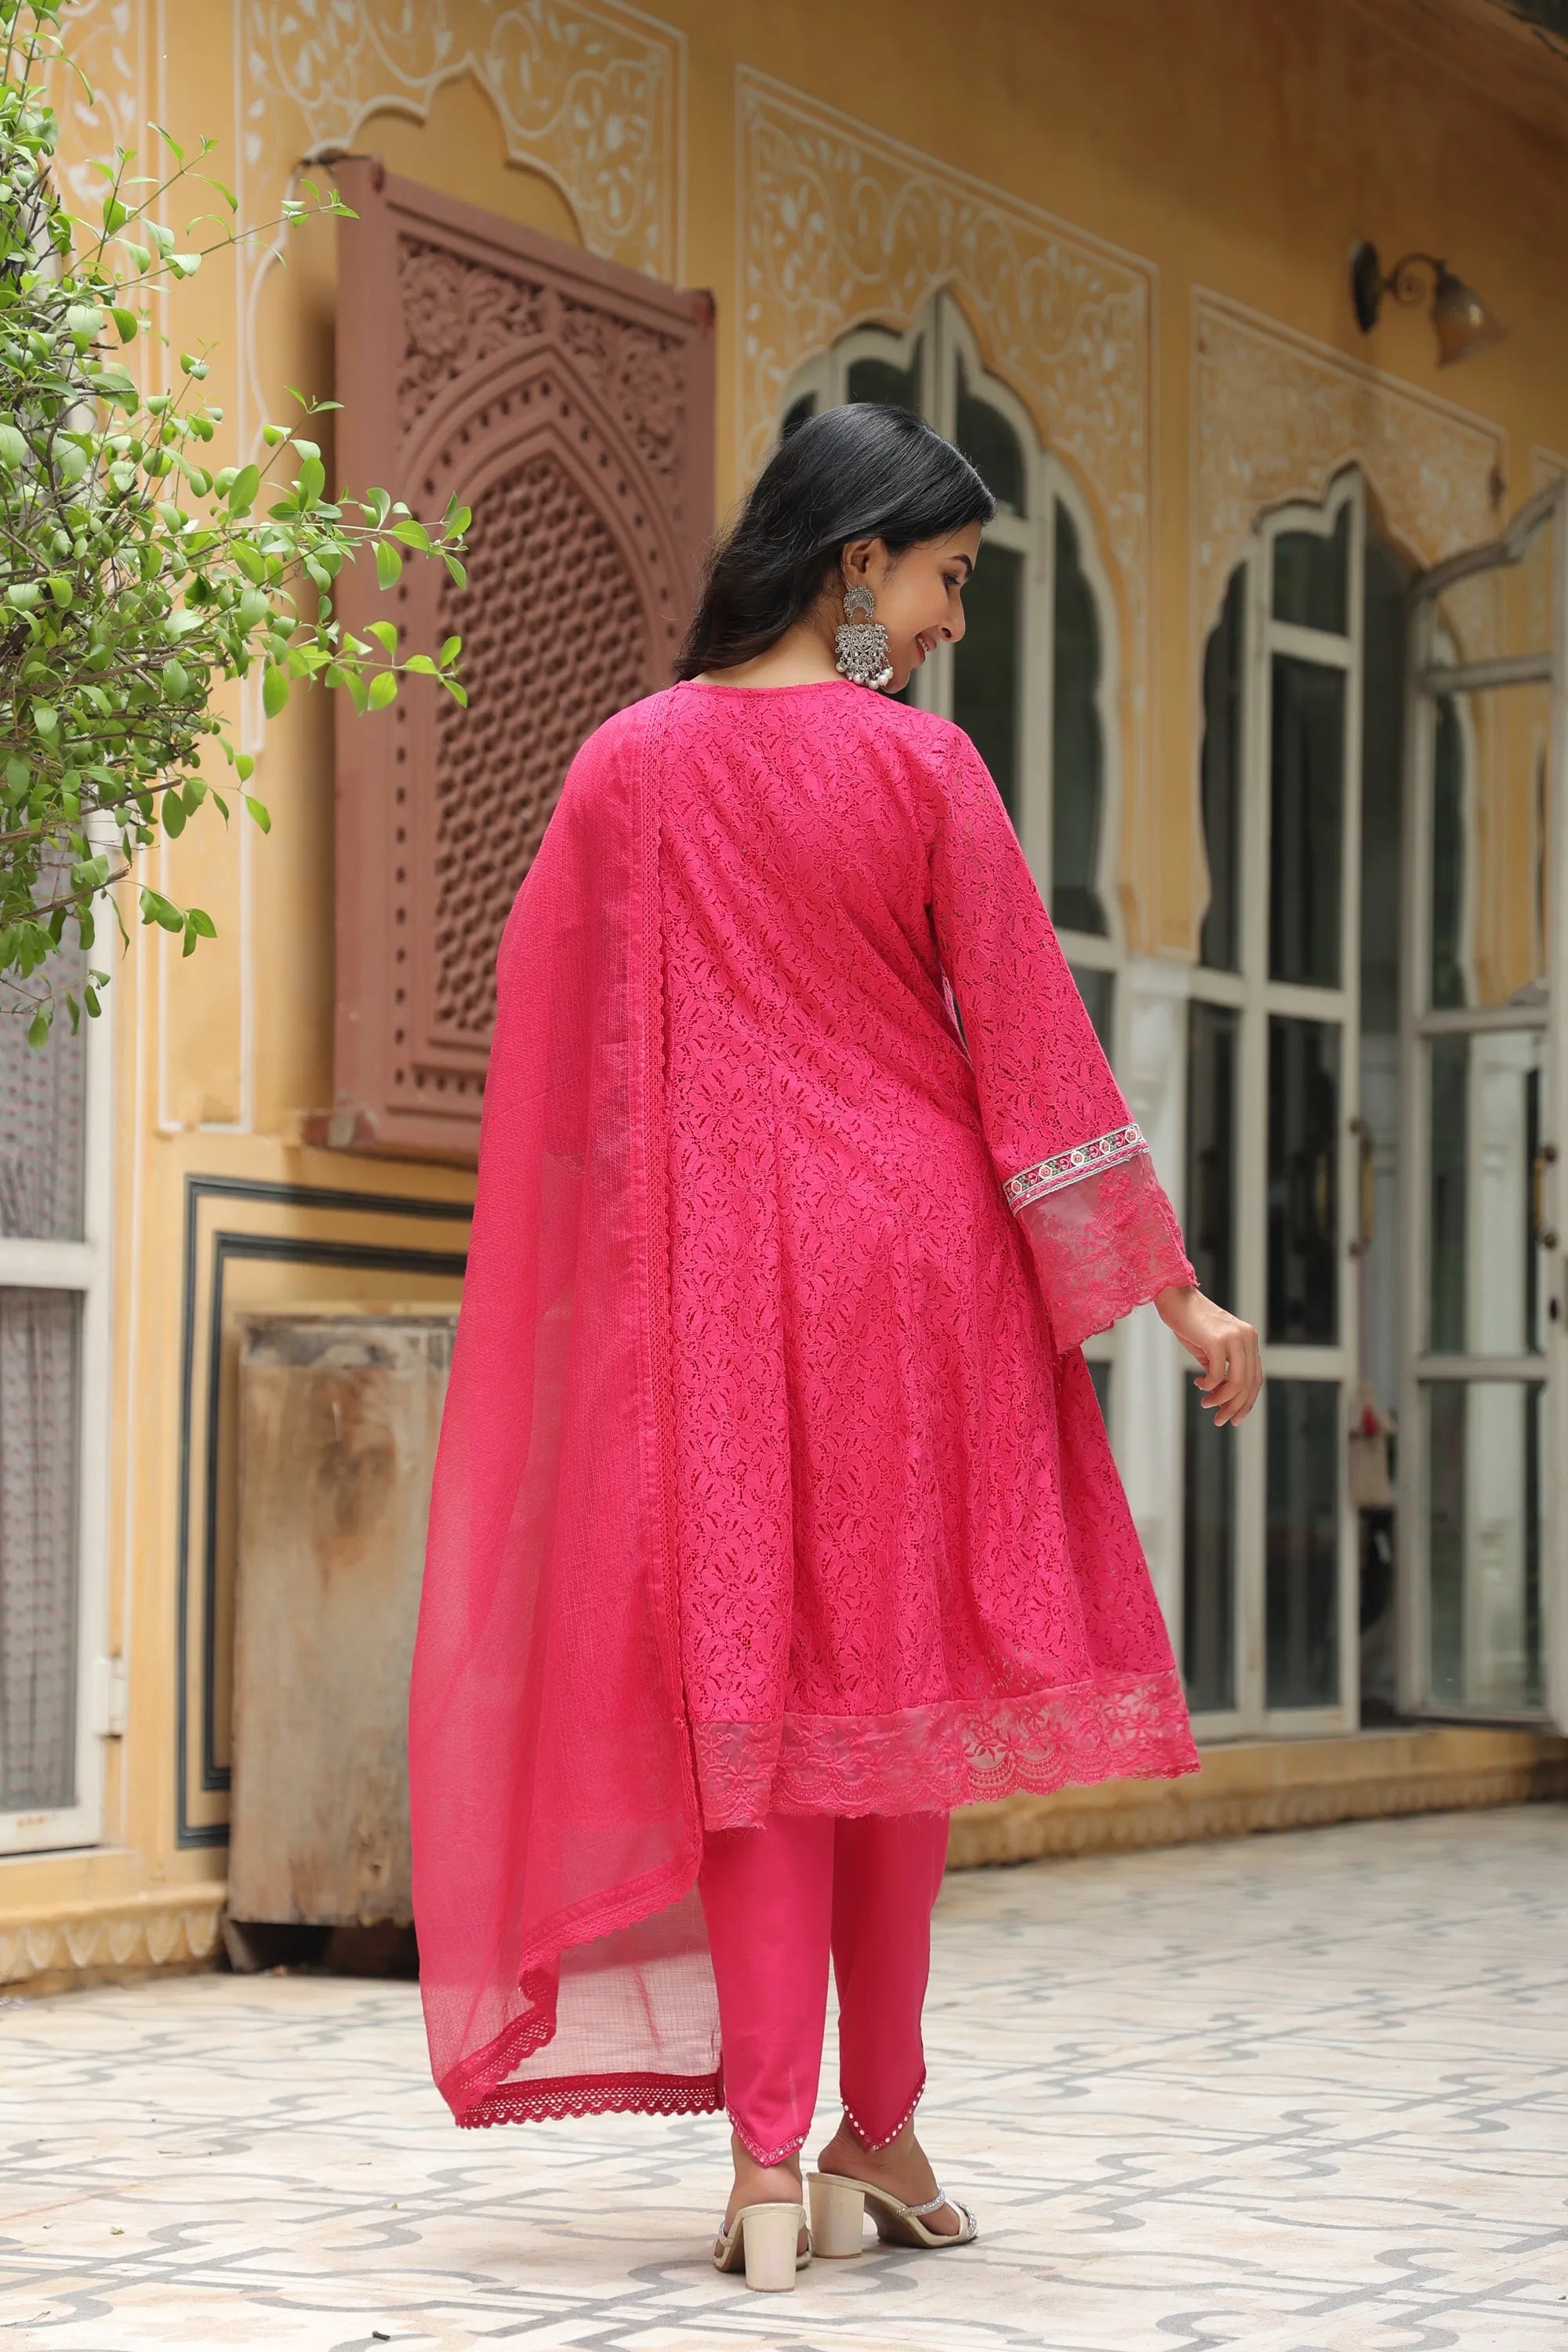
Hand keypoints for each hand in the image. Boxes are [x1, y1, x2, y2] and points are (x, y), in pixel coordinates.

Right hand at [1154, 1285, 1261, 1427]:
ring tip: (1206, 1404)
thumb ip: (1222, 1368)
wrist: (1175, 1298)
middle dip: (1234, 1407)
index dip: (1246, 1402)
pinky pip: (1217, 1374)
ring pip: (1237, 1382)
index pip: (1255, 1378)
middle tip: (1220, 1420)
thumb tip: (1223, 1395)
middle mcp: (1246, 1337)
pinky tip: (1199, 1384)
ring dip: (1221, 1400)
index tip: (1234, 1418)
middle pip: (1249, 1384)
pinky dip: (1209, 1385)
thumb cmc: (1191, 1323)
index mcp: (1249, 1339)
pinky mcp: (1217, 1340)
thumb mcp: (1211, 1349)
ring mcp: (1234, 1338)